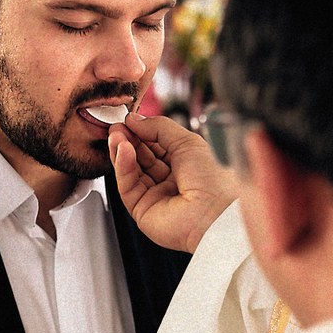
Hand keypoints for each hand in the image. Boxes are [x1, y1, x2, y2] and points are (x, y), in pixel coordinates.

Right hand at [110, 114, 237, 252]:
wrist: (216, 212)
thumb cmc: (214, 180)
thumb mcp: (187, 141)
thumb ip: (159, 127)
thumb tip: (136, 120)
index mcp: (185, 166)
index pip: (156, 146)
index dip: (142, 132)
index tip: (129, 120)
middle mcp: (171, 182)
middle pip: (141, 158)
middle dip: (128, 140)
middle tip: (117, 126)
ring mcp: (156, 197)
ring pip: (131, 172)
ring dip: (121, 152)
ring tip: (116, 135)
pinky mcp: (143, 210)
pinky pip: (128, 186)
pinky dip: (123, 167)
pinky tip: (122, 150)